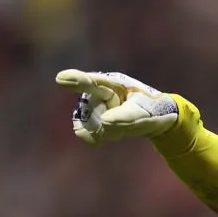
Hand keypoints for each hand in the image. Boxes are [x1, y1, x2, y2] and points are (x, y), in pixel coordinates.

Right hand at [55, 69, 178, 144]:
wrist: (157, 120)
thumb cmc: (152, 110)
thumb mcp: (144, 113)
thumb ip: (126, 116)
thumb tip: (104, 122)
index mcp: (113, 83)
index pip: (92, 82)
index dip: (75, 80)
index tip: (61, 79)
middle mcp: (97, 92)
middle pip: (89, 111)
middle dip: (107, 122)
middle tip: (127, 123)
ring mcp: (92, 106)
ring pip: (87, 125)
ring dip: (106, 131)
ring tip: (123, 126)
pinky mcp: (90, 120)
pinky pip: (86, 133)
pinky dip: (99, 137)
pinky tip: (114, 133)